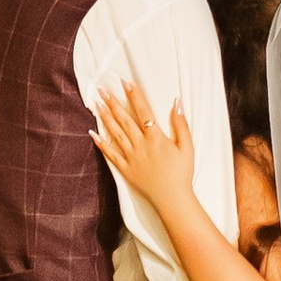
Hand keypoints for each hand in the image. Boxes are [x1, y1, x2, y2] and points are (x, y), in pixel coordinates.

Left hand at [93, 83, 195, 221]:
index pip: (143, 111)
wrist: (173, 199)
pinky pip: (111, 154)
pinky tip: (93, 133)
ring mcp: (131, 157)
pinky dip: (101, 144)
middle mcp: (141, 145)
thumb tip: (177, 103)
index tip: (125, 82)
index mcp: (156, 138)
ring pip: (116, 133)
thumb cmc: (182, 173)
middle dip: (113, 103)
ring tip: (96, 104)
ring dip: (105, 118)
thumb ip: (181, 124)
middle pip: (125, 120)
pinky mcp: (126, 169)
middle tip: (102, 89)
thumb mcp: (187, 147)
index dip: (134, 95)